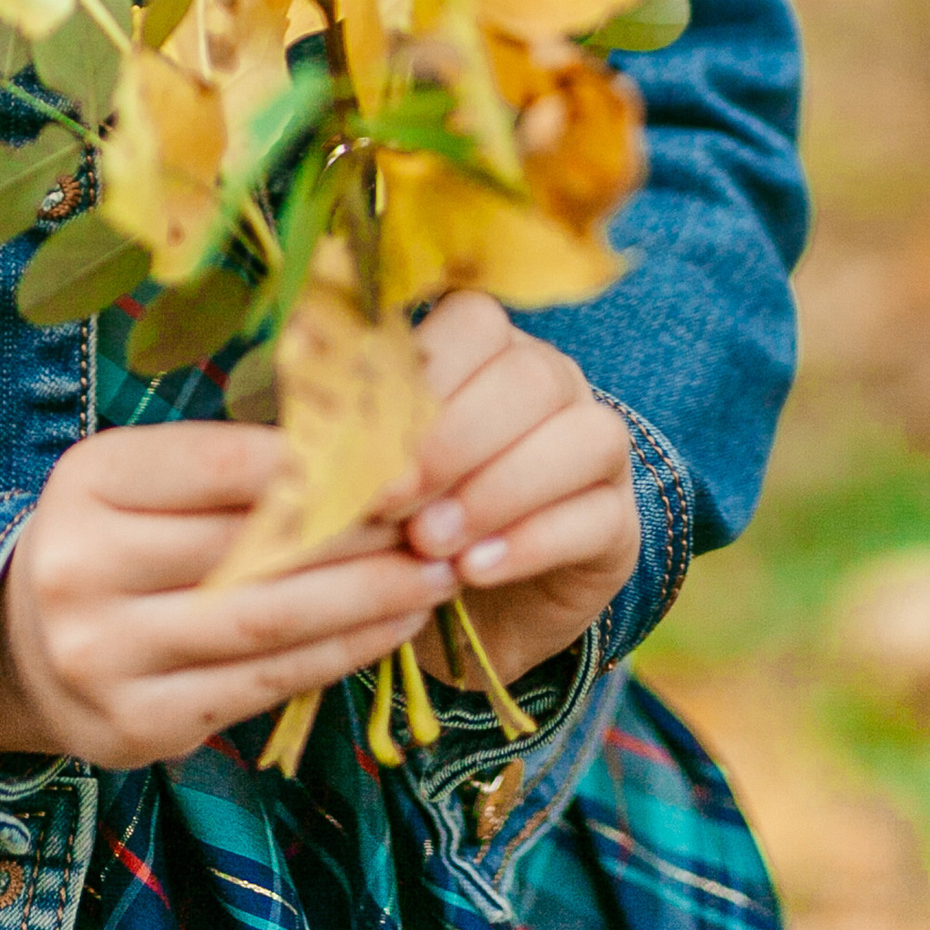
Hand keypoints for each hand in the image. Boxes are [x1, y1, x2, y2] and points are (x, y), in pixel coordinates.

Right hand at [0, 421, 453, 768]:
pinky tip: (392, 627)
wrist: (23, 647)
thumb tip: (367, 442)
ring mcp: (105, 657)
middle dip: (362, 535)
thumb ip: (232, 464)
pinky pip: (262, 685)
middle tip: (441, 521)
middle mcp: (83, 568)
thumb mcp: (144, 477)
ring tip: (435, 575)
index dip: (319, 465)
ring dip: (368, 599)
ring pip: (266, 623)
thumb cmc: (115, 537)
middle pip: (250, 549)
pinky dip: (338, 654)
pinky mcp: (138, 725)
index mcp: (87, 481)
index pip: (218, 466)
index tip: (407, 463)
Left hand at [389, 292, 639, 689]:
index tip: (366, 445)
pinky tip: (473, 571)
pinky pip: (598, 516)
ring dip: (498, 490)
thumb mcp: (372, 470)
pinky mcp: (620, 524)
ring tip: (432, 543)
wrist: (466, 610)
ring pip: (581, 437)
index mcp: (490, 347)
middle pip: (530, 376)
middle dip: (455, 440)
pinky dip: (530, 543)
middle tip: (393, 503)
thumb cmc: (404, 515)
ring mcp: (598, 450)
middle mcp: (554, 383)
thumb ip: (354, 435)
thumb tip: (308, 424)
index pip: (476, 320)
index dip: (424, 375)